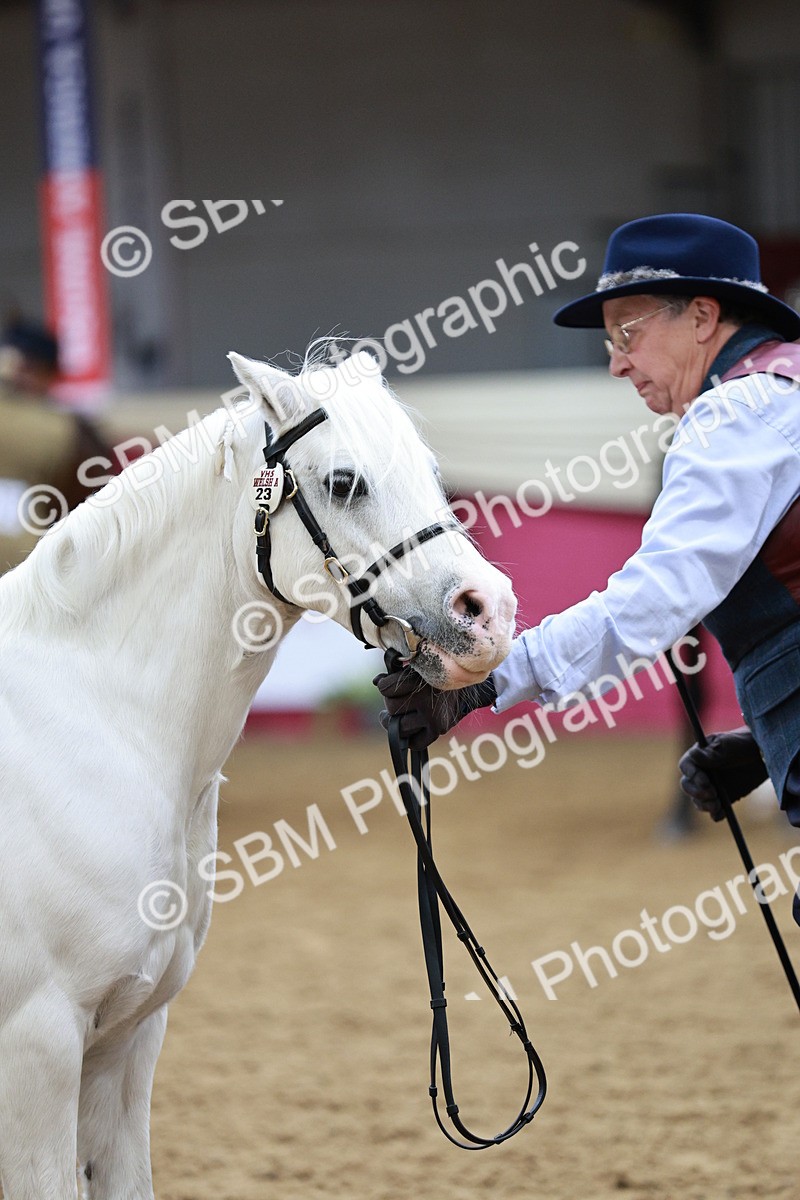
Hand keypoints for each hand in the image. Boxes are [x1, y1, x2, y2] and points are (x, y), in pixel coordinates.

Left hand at [374, 666, 496, 749]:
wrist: (471, 686)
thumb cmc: (438, 675)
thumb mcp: (420, 667)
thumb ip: (398, 673)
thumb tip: (376, 682)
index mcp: (420, 679)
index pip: (385, 688)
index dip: (384, 686)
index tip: (388, 685)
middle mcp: (426, 699)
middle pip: (392, 708)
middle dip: (390, 704)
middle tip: (397, 700)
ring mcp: (433, 717)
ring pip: (399, 727)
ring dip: (394, 723)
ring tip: (395, 718)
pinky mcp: (439, 730)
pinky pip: (414, 743)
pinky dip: (409, 739)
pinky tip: (409, 730)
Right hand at [679, 727, 767, 820]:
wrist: (763, 755)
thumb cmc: (743, 744)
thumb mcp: (728, 745)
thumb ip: (712, 754)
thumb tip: (693, 755)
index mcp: (698, 757)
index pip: (686, 766)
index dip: (692, 774)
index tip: (705, 781)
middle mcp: (700, 773)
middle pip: (688, 785)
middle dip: (697, 792)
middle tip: (712, 794)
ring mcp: (710, 787)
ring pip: (698, 800)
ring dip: (705, 805)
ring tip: (717, 805)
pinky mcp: (721, 799)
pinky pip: (714, 810)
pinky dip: (716, 814)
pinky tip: (721, 814)